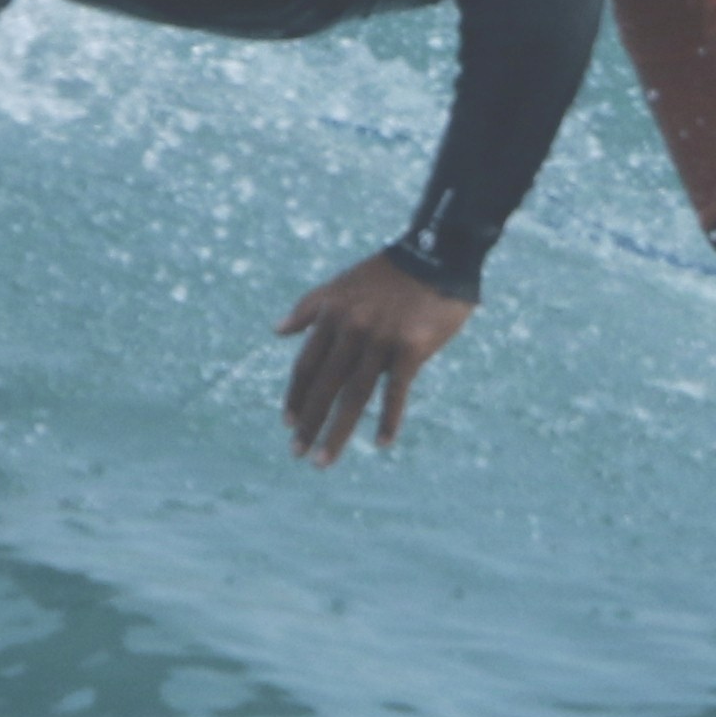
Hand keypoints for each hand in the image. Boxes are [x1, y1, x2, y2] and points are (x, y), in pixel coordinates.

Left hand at [275, 252, 473, 465]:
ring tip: (324, 461)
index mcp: (332, 315)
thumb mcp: (340, 284)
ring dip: (338, 432)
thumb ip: (309, 308)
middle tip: (297, 453)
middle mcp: (351, 329)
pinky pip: (395, 391)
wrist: (438, 256)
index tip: (287, 423)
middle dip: (309, 423)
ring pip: (354, 395)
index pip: (306, 365)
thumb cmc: (388, 274)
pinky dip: (389, 419)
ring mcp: (380, 339)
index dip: (295, 396)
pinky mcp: (411, 347)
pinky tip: (382, 443)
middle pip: (324, 386)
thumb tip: (277, 332)